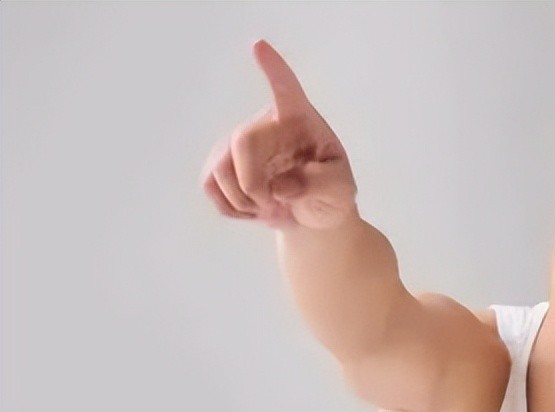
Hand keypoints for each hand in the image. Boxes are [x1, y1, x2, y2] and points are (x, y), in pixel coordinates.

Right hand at [200, 40, 356, 229]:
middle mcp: (266, 125)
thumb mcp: (340, 191)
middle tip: (272, 203)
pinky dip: (231, 207)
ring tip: (269, 207)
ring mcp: (238, 144)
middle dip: (252, 182)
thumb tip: (280, 187)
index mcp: (300, 120)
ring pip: (220, 168)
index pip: (287, 89)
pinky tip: (252, 207)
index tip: (259, 46)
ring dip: (243, 200)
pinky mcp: (220, 165)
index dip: (273, 69)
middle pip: (242, 141)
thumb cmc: (331, 194)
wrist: (313, 216)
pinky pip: (210, 185)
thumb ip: (319, 184)